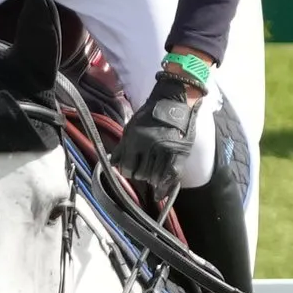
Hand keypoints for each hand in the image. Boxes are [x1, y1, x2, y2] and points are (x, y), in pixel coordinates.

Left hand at [119, 77, 210, 198]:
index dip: (127, 171)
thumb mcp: (130, 128)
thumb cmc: (149, 114)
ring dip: (153, 179)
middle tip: (143, 170)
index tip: (130, 169)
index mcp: (135, 139)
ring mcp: (166, 149)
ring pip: (156, 176)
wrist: (173, 100)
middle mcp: (150, 146)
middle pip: (141, 174)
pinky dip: (166, 185)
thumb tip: (113, 165)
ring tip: (153, 174)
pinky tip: (161, 191)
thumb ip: (122, 147)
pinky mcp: (180, 152)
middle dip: (140, 175)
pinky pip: (172, 174)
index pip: (127, 167)